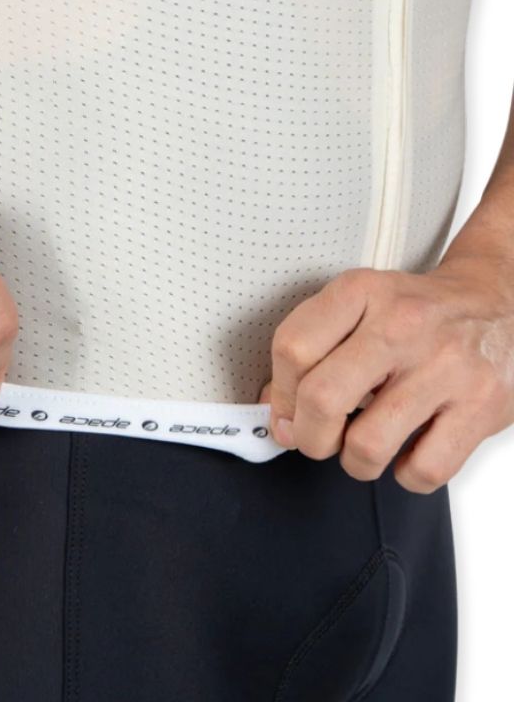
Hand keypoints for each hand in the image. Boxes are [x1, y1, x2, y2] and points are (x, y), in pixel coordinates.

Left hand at [258, 260, 513, 491]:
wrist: (498, 300)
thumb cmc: (415, 312)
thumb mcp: (356, 306)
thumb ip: (310, 350)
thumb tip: (277, 414)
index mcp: (361, 292)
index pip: (292, 349)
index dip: (279, 394)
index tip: (285, 412)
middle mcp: (402, 325)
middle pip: (322, 399)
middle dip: (309, 437)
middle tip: (317, 439)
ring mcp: (445, 366)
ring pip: (368, 445)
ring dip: (354, 462)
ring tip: (363, 445)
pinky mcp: (482, 405)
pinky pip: (424, 470)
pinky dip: (405, 475)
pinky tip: (406, 452)